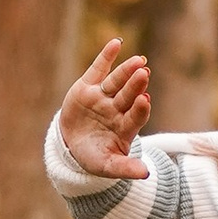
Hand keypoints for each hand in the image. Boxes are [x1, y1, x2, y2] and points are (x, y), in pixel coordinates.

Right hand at [57, 40, 152, 180]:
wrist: (71, 146)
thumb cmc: (93, 157)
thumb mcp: (107, 166)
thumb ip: (125, 168)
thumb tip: (146, 175)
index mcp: (125, 127)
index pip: (136, 116)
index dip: (140, 109)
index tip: (145, 100)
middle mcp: (117, 109)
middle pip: (128, 95)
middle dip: (135, 85)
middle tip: (144, 73)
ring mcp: (103, 97)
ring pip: (116, 81)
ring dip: (126, 70)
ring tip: (139, 60)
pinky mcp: (88, 86)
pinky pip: (99, 69)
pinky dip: (106, 56)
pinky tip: (116, 43)